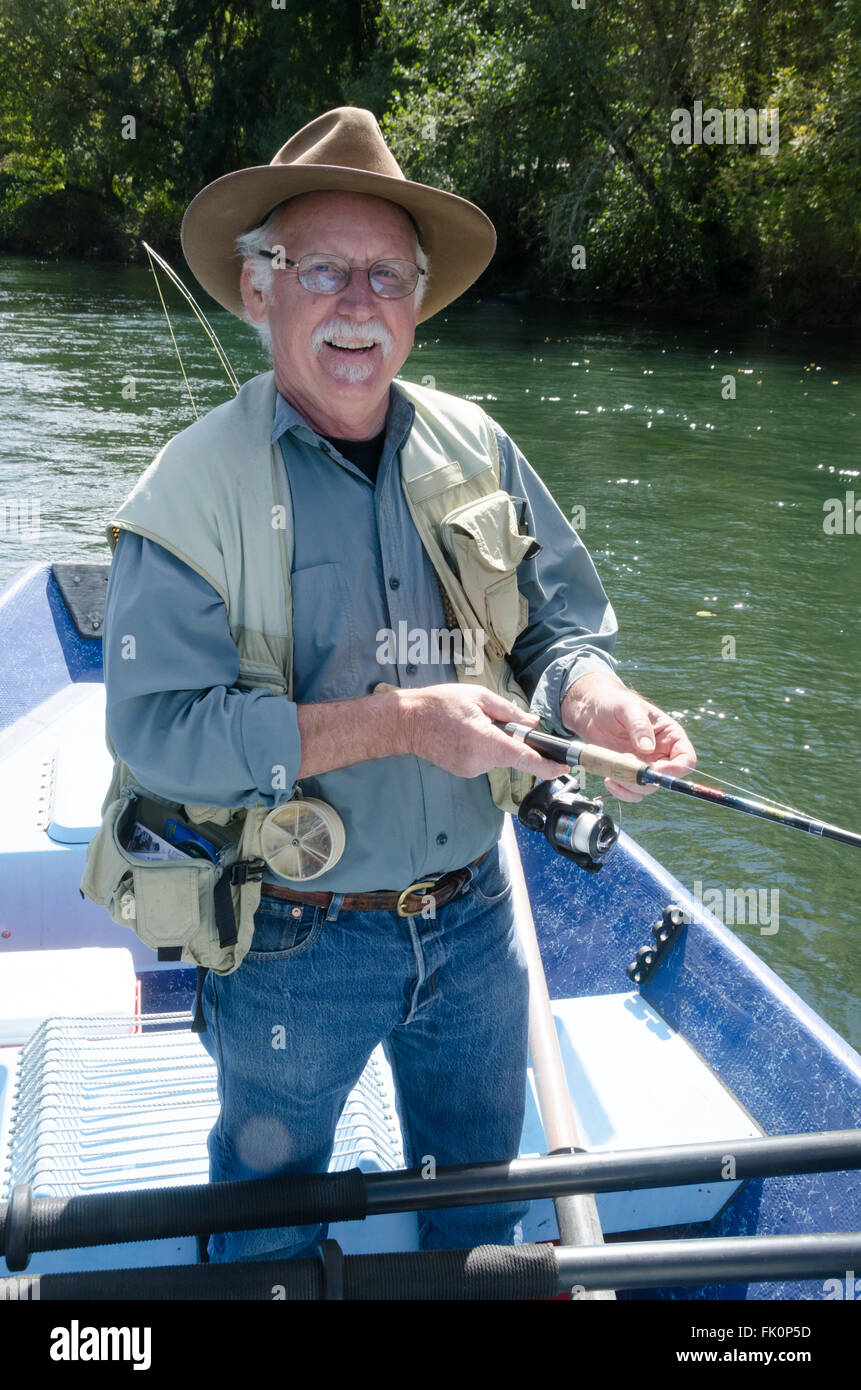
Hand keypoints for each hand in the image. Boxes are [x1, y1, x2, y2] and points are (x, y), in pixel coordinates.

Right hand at [398, 684, 568, 781]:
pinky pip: (484, 760)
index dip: (548, 766)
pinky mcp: (464, 772)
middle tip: (492, 720)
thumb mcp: (478, 697)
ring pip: (498, 757)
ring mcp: (471, 770)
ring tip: (472, 725)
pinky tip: (465, 735)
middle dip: (512, 740)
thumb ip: (509, 711)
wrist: (406, 722)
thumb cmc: (439, 704)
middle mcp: (480, 761)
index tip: (564, 768)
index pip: (525, 759)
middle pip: (512, 755)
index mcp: (487, 741)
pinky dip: (483, 748)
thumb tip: (533, 722)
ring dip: (495, 743)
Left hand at [561, 671, 695, 801]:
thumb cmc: (614, 702)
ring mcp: (645, 765)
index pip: (686, 759)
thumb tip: (648, 748)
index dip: (675, 770)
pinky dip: (621, 791)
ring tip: (613, 771)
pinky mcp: (628, 773)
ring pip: (648, 788)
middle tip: (625, 765)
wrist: (592, 710)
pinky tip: (608, 779)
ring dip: (631, 786)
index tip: (654, 770)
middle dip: (647, 779)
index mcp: (670, 735)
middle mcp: (661, 754)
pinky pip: (632, 792)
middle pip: (667, 779)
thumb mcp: (628, 707)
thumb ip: (639, 726)